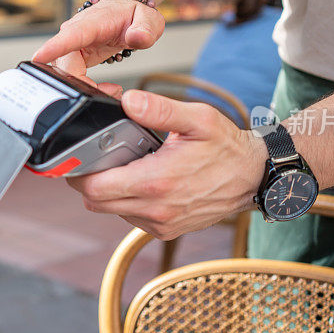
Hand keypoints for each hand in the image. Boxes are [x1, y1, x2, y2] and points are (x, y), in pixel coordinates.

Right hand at [32, 0, 164, 79]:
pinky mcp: (71, 57)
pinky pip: (70, 78)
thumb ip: (145, 29)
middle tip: (111, 91)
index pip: (70, 35)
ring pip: (64, 74)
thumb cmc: (132, 14)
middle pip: (64, 65)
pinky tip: (104, 89)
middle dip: (83, 85)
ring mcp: (70, 46)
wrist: (123, 11)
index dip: (53, 47)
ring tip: (111, 89)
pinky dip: (86, 88)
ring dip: (85, 88)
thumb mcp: (148, 19)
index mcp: (91, 22)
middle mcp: (74, 33)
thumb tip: (137, 38)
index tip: (39, 57)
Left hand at [68, 90, 267, 239]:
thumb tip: (128, 101)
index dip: (79, 172)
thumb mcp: (197, 119)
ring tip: (128, 166)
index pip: (95, 188)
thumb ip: (159, 109)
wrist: (254, 178)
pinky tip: (143, 181)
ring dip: (110, 192)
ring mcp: (161, 224)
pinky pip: (131, 218)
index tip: (79, 156)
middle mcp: (156, 209)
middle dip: (89, 180)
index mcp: (157, 181)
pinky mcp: (166, 231)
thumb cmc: (227, 148)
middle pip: (96, 202)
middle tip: (100, 157)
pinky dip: (128, 202)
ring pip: (111, 211)